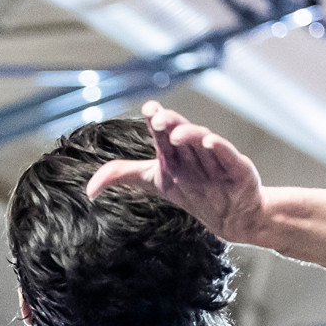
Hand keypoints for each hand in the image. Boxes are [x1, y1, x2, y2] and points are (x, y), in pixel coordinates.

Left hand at [86, 101, 263, 243]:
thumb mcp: (154, 181)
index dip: (156, 118)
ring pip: (202, 142)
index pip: (162, 130)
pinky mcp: (237, 170)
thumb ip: (122, 175)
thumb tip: (88, 189)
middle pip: (181, 132)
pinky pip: (229, 157)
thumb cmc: (192, 190)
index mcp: (174, 150)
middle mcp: (194, 151)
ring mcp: (216, 160)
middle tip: (156, 118)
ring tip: (176, 133)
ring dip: (191, 135)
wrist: (231, 216)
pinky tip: (210, 143)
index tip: (148, 109)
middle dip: (170, 123)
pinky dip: (221, 149)